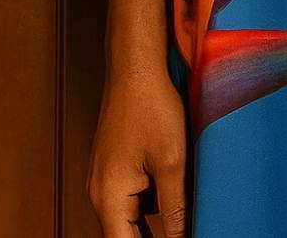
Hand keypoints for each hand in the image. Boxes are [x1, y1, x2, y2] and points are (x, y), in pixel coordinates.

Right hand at [86, 60, 190, 237]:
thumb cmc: (152, 106)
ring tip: (184, 214)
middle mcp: (101, 194)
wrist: (135, 66)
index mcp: (109, 198)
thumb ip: (174, 208)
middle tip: (185, 227)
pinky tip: (176, 196)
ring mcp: (106, 180)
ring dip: (156, 222)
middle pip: (127, 236)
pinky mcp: (116, 168)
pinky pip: (134, 198)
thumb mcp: (172, 161)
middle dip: (155, 235)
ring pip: (132, 218)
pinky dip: (153, 202)